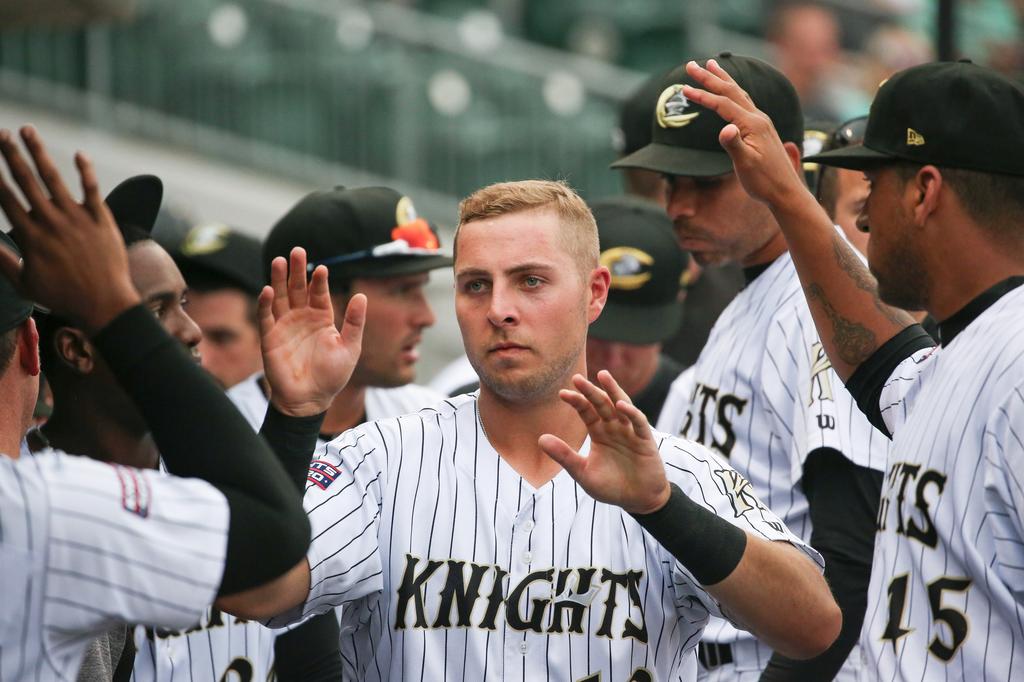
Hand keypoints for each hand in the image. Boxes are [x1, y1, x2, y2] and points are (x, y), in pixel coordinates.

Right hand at [0, 126, 137, 331]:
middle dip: (10, 154)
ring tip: (27, 130)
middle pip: (26, 182)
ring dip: (39, 152)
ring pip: (55, 179)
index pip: (6, 199)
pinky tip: (78, 153)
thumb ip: (3, 260)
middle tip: (0, 133)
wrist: (106, 304)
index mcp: (32, 236)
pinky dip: (85, 171)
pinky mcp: (102, 220)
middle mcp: (53, 222)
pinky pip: (93, 190)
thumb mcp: (25, 283)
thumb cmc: (63, 297)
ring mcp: (79, 219)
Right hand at [258, 247, 364, 416]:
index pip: (318, 293)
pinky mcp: (270, 338)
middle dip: (296, 270)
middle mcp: (301, 318)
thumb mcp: (350, 348)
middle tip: (296, 251)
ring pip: (280, 297)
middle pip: (297, 288)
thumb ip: (354, 322)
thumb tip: (361, 296)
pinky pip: (266, 317)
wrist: (310, 400)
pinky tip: (267, 289)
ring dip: (278, 279)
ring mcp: (284, 326)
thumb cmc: (331, 376)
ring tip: (280, 261)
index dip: (319, 281)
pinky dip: (265, 303)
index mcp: (321, 318)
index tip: (322, 268)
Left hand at [539, 370, 670, 514]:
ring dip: (613, 390)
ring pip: (622, 405)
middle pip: (601, 404)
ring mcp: (630, 432)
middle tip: (576, 378)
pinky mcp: (646, 440)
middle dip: (590, 391)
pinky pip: (639, 422)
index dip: (576, 401)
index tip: (562, 394)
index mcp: (599, 433)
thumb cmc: (611, 486)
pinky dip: (631, 412)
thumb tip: (540, 438)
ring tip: (602, 376)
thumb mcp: (583, 473)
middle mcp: (614, 428)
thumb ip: (564, 456)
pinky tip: (620, 405)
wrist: (638, 501)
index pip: (586, 411)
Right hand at [681, 59, 805, 206]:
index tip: (684, 89)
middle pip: (730, 91)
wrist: (785, 192)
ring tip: (711, 65)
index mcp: (753, 124)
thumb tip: (724, 129)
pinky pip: (744, 102)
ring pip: (738, 93)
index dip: (702, 96)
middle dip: (710, 77)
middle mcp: (758, 118)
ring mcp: (761, 122)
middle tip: (691, 64)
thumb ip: (734, 144)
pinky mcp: (761, 129)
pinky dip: (733, 91)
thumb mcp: (746, 164)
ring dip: (723, 78)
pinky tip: (731, 92)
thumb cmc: (764, 181)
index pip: (722, 105)